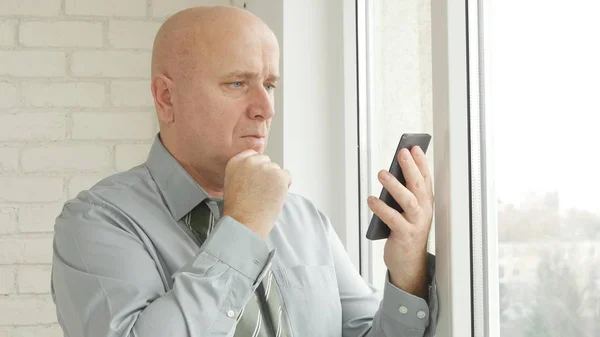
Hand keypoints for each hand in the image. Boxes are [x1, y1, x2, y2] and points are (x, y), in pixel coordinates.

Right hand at [222, 149, 291, 237]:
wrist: (244, 223)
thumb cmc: (238, 209)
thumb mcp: (233, 183)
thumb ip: (244, 171)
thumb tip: (259, 169)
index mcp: (236, 161)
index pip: (253, 155)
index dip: (257, 168)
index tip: (256, 180)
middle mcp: (251, 161)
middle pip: (266, 161)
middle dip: (266, 174)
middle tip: (262, 191)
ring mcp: (266, 167)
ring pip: (277, 169)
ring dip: (275, 180)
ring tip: (266, 197)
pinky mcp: (280, 175)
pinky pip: (287, 176)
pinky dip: (284, 186)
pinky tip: (274, 197)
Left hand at [367, 146, 432, 297]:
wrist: (409, 264)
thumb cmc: (405, 233)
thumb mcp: (407, 212)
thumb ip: (402, 195)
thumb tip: (390, 174)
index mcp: (425, 204)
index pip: (425, 179)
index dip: (421, 162)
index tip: (414, 147)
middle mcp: (423, 212)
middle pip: (418, 186)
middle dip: (411, 168)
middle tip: (402, 153)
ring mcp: (415, 224)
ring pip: (408, 200)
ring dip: (395, 185)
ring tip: (383, 173)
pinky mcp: (404, 235)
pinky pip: (393, 219)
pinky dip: (381, 208)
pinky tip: (371, 199)